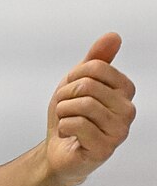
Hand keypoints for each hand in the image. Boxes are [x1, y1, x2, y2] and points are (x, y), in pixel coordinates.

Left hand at [43, 32, 134, 185]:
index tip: (70, 92)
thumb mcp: (77, 81)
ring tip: (67, 122)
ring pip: (82, 105)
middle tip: (66, 110)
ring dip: (63, 112)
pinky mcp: (106, 148)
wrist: (57, 149)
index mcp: (125, 91)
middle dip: (65, 96)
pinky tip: (69, 135)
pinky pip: (76, 124)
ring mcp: (120, 130)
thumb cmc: (70, 115)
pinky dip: (62, 127)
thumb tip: (114, 36)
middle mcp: (128, 110)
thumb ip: (95, 59)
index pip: (96, 67)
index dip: (72, 77)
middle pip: (87, 86)